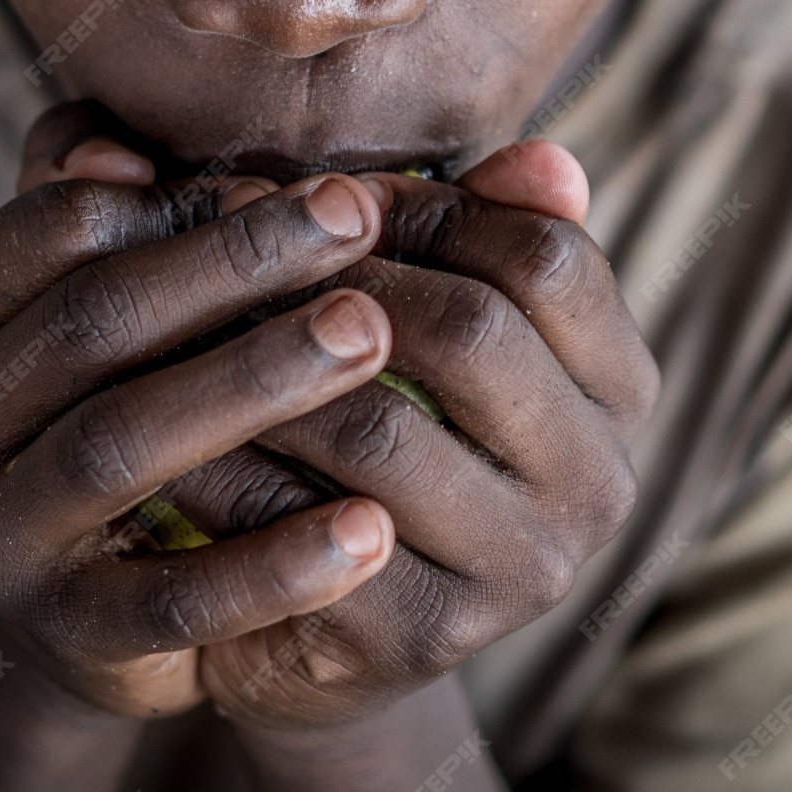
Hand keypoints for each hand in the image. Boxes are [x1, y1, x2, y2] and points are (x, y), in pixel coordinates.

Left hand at [0, 108, 660, 735]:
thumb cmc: (372, 419)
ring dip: (264, 362)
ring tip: (185, 318)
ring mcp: (524, 571)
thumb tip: (543, 150)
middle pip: (474, 330)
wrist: (323, 624)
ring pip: (378, 427)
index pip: (547, 254)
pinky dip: (231, 467)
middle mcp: (602, 483)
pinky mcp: (429, 641)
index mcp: (621, 385)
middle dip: (336, 274)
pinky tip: (170, 429)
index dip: (427, 205)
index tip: (325, 196)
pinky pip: (308, 525)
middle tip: (234, 240)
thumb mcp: (428, 318)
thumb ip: (473, 228)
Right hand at [0, 116, 405, 718]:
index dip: (183, 196)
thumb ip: (100, 198)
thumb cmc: (109, 391)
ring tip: (372, 334)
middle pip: (92, 324)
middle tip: (358, 219)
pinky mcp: (58, 638)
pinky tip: (372, 529)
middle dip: (235, 264)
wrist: (91, 594)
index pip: (54, 229)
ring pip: (123, 443)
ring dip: (256, 380)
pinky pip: (172, 598)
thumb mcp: (92, 290)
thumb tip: (118, 155)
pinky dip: (275, 564)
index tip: (304, 181)